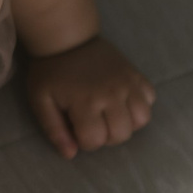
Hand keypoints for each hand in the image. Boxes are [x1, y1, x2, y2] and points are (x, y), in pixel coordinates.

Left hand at [22, 35, 154, 158]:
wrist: (68, 38)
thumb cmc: (51, 72)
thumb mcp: (41, 101)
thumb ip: (54, 129)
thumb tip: (71, 154)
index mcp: (85, 102)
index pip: (95, 141)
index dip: (84, 141)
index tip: (76, 128)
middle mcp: (111, 94)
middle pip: (121, 135)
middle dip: (106, 137)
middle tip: (94, 123)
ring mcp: (128, 83)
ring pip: (142, 119)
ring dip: (127, 124)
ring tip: (112, 116)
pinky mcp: (137, 74)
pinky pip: (150, 99)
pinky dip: (140, 105)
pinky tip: (124, 101)